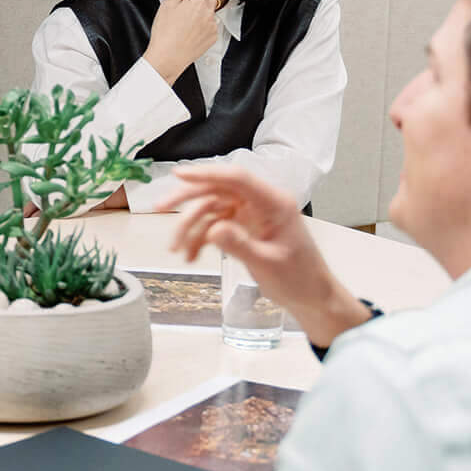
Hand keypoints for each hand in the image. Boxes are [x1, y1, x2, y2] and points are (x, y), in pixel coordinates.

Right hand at [143, 0, 225, 83]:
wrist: (168, 57)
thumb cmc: (165, 34)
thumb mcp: (167, 5)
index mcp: (196, 1)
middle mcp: (208, 11)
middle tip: (191, 0)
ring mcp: (213, 25)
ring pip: (212, 10)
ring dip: (204, 10)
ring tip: (188, 20)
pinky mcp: (213, 36)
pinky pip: (212, 24)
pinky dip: (204, 24)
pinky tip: (191, 30)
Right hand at [168, 166, 366, 348]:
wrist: (311, 297)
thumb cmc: (298, 279)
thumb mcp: (267, 263)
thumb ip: (239, 245)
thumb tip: (212, 229)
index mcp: (274, 203)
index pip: (237, 178)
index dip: (207, 173)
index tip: (179, 175)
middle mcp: (260, 203)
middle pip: (218, 190)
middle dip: (188, 200)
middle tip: (159, 207)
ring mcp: (251, 214)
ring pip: (212, 209)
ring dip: (190, 226)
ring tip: (175, 250)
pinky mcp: (244, 227)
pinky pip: (215, 226)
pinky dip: (200, 239)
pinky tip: (190, 256)